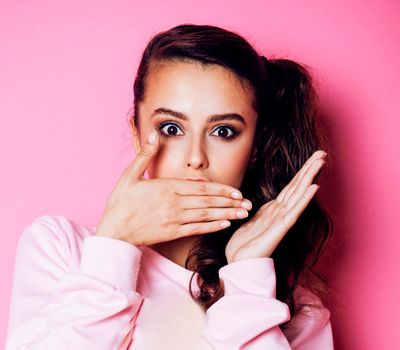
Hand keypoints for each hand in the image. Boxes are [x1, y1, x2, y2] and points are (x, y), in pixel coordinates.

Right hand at [96, 129, 251, 245]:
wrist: (113, 231)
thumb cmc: (121, 202)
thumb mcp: (129, 175)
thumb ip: (145, 154)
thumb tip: (152, 133)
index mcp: (166, 187)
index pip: (200, 187)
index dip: (221, 189)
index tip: (237, 191)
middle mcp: (173, 203)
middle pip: (207, 201)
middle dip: (230, 202)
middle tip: (248, 204)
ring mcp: (174, 219)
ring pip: (205, 215)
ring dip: (226, 214)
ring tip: (243, 214)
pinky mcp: (171, 233)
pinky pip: (196, 229)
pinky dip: (212, 227)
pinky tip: (224, 225)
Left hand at [225, 150, 326, 262]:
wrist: (238, 262)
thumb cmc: (245, 244)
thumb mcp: (253, 220)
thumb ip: (263, 211)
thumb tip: (270, 203)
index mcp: (274, 209)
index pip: (291, 186)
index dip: (302, 172)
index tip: (313, 158)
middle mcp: (280, 212)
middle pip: (297, 186)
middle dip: (309, 169)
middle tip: (322, 153)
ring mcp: (281, 220)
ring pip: (298, 194)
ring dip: (309, 177)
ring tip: (320, 162)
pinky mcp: (279, 229)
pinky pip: (293, 211)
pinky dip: (304, 198)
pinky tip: (313, 187)